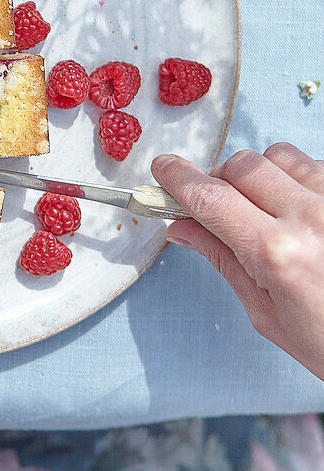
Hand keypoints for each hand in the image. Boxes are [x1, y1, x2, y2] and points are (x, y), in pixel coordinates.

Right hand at [152, 143, 323, 380]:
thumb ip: (223, 260)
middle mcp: (310, 218)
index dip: (178, 179)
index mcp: (277, 255)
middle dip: (219, 179)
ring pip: (279, 156)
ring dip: (262, 175)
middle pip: (241, 166)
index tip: (163, 170)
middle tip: (217, 205)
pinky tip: (304, 212)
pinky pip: (316, 165)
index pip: (211, 198)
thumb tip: (181, 228)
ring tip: (268, 209)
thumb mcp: (267, 314)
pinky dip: (299, 179)